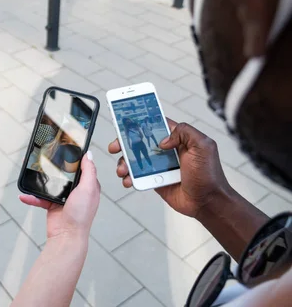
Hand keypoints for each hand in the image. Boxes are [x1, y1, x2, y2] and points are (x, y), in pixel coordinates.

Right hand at [19, 151, 100, 239]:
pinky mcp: (51, 205)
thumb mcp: (88, 189)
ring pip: (49, 184)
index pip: (81, 167)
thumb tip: (89, 154)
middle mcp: (76, 190)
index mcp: (87, 185)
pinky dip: (31, 197)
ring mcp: (63, 197)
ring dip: (38, 181)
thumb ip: (89, 171)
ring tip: (30, 173)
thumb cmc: (81, 215)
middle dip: (52, 167)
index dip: (73, 157)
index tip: (64, 147)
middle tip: (42, 157)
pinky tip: (24, 195)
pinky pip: (39, 198)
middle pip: (63, 173)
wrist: (67, 236)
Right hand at [108, 119, 231, 217]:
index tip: (126, 122)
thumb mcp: (203, 146)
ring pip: (136, 159)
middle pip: (140, 141)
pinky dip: (130, 177)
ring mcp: (160, 165)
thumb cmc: (209, 175)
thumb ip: (184, 132)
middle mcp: (167, 150)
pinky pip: (138, 176)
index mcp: (178, 138)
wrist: (207, 202)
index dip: (141, 123)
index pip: (156, 125)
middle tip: (116, 147)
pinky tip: (129, 180)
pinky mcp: (155, 179)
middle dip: (125, 143)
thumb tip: (163, 139)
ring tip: (123, 169)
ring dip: (125, 162)